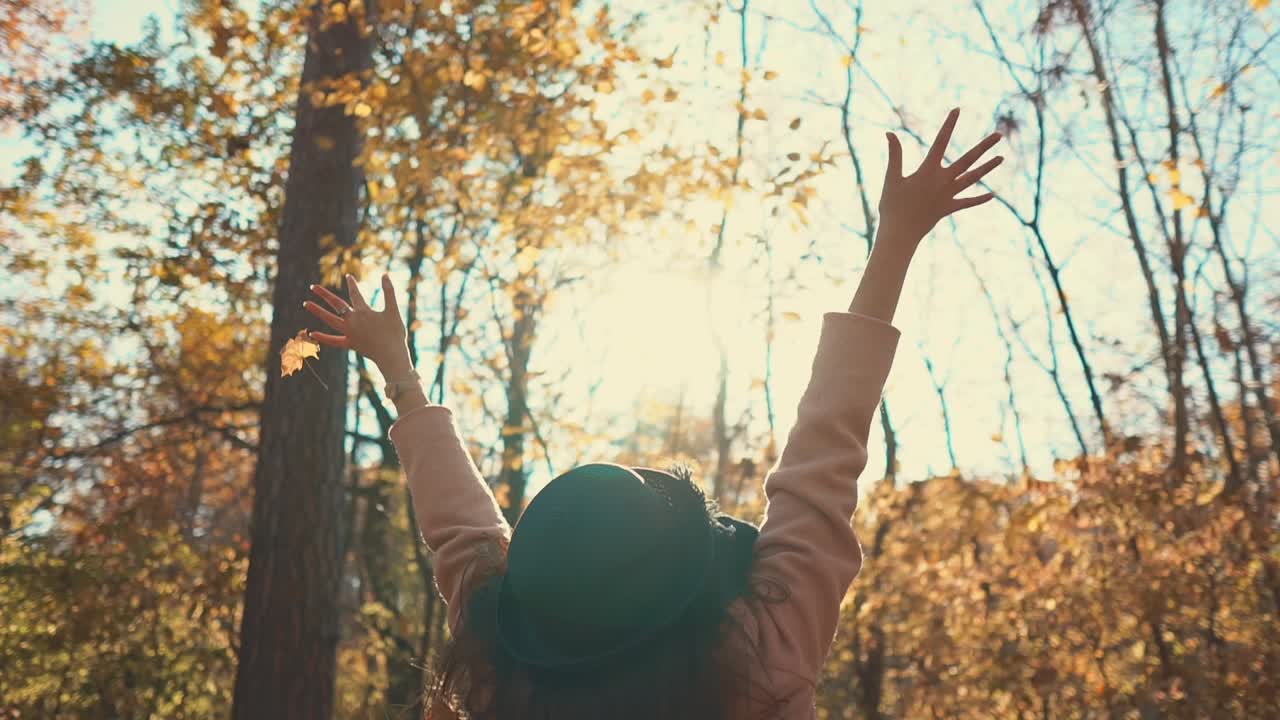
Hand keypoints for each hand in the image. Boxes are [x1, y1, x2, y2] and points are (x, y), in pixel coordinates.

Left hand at [304, 273, 410, 374]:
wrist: (391, 355)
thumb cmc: (394, 333)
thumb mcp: (393, 310)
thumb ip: (389, 292)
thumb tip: (385, 274)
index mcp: (363, 312)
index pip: (355, 294)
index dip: (352, 284)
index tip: (348, 276)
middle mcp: (353, 321)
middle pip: (336, 304)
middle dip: (324, 295)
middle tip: (313, 287)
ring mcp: (349, 333)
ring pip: (330, 320)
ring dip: (317, 311)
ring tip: (306, 304)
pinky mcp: (350, 344)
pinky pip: (334, 340)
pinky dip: (323, 338)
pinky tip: (312, 333)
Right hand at [878, 108, 1002, 248]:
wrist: (899, 234)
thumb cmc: (892, 206)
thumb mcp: (891, 178)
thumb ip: (894, 155)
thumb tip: (890, 133)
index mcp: (928, 171)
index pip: (940, 142)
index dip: (949, 125)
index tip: (957, 110)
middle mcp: (943, 181)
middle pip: (968, 160)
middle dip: (984, 146)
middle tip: (998, 135)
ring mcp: (948, 195)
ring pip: (972, 179)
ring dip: (987, 168)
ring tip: (1002, 158)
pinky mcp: (948, 208)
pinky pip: (967, 203)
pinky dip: (979, 199)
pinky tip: (993, 194)